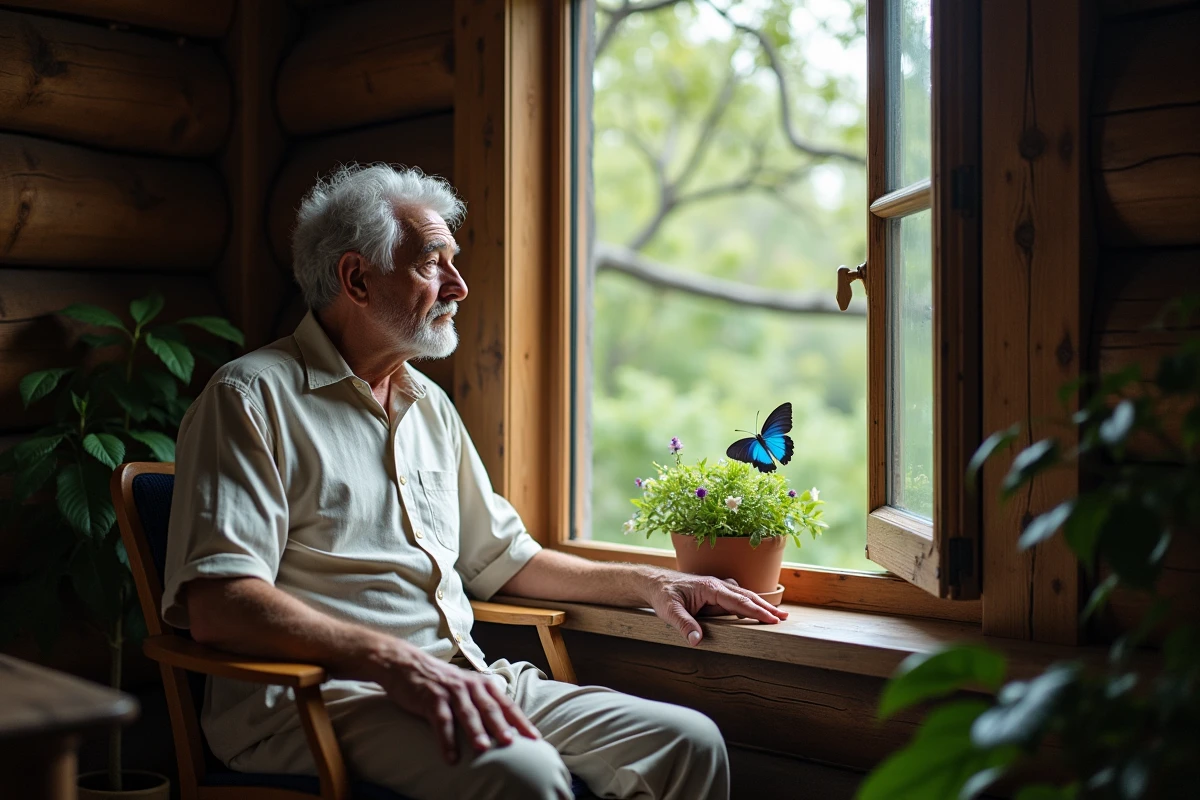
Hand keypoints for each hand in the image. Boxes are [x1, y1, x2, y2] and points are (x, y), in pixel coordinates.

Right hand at [370, 641, 540, 763]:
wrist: (406, 664)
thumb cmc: (440, 680)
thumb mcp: (466, 686)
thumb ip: (482, 701)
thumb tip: (504, 726)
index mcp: (482, 684)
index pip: (506, 704)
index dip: (520, 721)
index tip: (534, 738)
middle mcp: (469, 685)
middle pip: (490, 708)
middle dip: (501, 726)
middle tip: (511, 743)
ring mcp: (451, 691)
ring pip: (467, 712)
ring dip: (475, 731)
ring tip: (483, 748)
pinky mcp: (431, 698)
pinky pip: (441, 720)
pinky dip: (446, 740)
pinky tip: (450, 757)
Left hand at [646, 573, 787, 645]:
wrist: (654, 582)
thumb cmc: (662, 595)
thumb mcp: (669, 610)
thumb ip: (683, 624)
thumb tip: (697, 641)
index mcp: (710, 587)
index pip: (738, 601)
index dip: (756, 611)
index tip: (772, 619)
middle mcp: (716, 585)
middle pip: (746, 596)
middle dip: (765, 607)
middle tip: (784, 618)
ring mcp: (716, 588)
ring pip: (742, 596)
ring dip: (759, 605)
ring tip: (776, 615)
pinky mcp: (713, 593)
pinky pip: (734, 598)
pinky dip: (747, 604)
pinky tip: (753, 611)